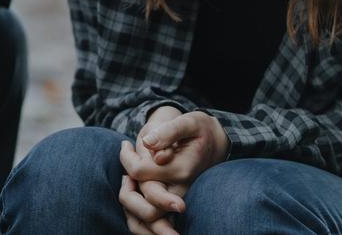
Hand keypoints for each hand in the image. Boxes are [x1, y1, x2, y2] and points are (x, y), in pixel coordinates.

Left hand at [118, 106, 187, 234]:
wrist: (215, 143)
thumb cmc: (199, 129)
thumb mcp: (188, 122)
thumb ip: (168, 132)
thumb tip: (148, 144)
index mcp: (181, 169)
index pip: (140, 172)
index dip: (127, 158)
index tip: (126, 144)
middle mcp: (180, 189)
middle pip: (147, 209)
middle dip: (127, 193)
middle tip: (126, 172)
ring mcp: (177, 198)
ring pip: (148, 218)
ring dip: (130, 203)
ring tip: (128, 178)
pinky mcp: (173, 202)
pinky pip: (151, 218)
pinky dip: (135, 210)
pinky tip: (132, 185)